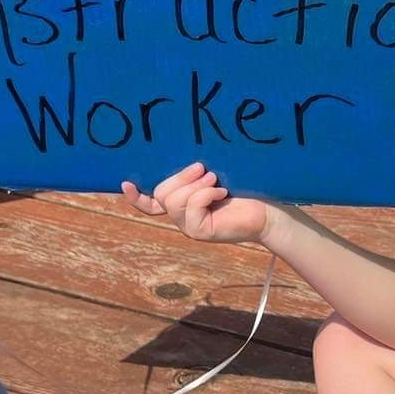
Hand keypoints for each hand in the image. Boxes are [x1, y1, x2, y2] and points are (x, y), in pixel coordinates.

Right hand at [121, 162, 272, 244]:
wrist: (268, 209)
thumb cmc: (245, 190)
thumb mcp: (215, 177)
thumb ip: (195, 174)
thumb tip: (186, 161)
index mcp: (182, 204)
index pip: (151, 205)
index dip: (136, 197)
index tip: (126, 183)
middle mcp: (181, 217)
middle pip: (162, 193)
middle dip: (181, 177)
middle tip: (205, 169)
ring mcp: (189, 227)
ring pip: (174, 200)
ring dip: (196, 185)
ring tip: (216, 181)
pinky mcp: (200, 232)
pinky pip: (191, 206)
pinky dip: (206, 194)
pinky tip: (222, 193)